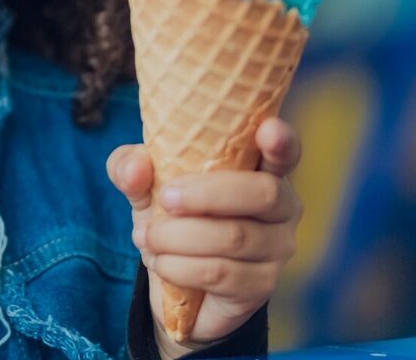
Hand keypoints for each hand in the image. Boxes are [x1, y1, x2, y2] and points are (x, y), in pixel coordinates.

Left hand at [107, 118, 302, 358]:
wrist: (176, 283)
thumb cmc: (171, 216)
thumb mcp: (144, 185)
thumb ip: (131, 165)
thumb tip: (137, 166)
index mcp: (259, 169)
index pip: (285, 151)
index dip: (282, 141)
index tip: (268, 130)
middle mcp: (281, 206)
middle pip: (262, 193)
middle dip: (205, 194)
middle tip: (165, 198)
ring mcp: (277, 249)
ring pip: (233, 237)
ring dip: (177, 236)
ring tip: (145, 236)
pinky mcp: (261, 286)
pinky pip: (220, 272)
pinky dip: (178, 266)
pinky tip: (159, 262)